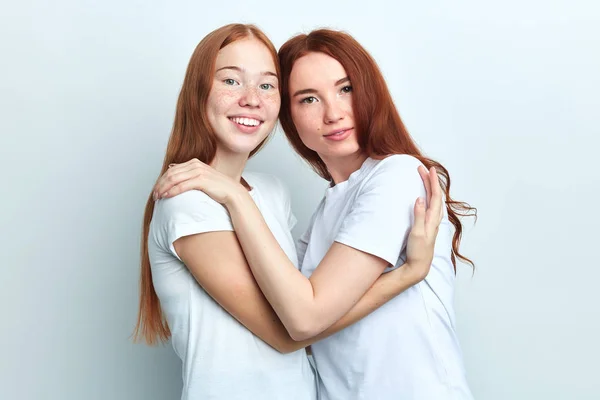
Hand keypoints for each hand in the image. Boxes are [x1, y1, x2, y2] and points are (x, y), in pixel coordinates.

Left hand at [152, 158, 244, 204]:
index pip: (172, 170)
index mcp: (194, 162)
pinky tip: (167, 196)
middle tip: (154, 194)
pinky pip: (182, 186)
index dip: (162, 180)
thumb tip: (173, 170)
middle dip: (160, 184)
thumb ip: (189, 174)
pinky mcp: (201, 180)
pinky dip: (172, 191)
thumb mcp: (202, 177)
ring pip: (174, 179)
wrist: (232, 192)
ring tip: (158, 196)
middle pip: (171, 174)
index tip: (157, 189)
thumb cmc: (217, 188)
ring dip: (163, 188)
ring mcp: (198, 171)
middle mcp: (195, 164)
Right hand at [403, 165, 444, 281]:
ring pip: (434, 200)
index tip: (427, 169)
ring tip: (425, 178)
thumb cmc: (418, 251)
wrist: (419, 265)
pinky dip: (429, 197)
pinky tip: (426, 197)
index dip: (432, 181)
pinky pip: (431, 206)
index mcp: (433, 219)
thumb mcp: (417, 233)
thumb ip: (419, 215)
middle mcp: (435, 219)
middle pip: (435, 195)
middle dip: (430, 180)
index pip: (434, 195)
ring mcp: (432, 223)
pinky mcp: (428, 226)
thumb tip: (420, 198)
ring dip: (430, 188)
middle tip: (422, 169)